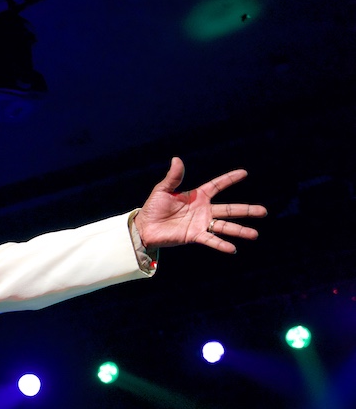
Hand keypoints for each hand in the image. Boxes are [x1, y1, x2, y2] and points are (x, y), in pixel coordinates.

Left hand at [133, 157, 266, 252]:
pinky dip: (221, 244)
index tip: (244, 173)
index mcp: (197, 196)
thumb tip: (177, 159)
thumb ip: (173, 177)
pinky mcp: (194, 236)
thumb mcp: (162, 190)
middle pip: (229, 209)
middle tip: (264, 211)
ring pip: (224, 226)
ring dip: (239, 230)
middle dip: (246, 210)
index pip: (217, 185)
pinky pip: (210, 240)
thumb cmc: (152, 208)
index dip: (229, 179)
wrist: (144, 227)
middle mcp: (203, 210)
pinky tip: (233, 248)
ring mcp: (200, 224)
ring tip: (255, 234)